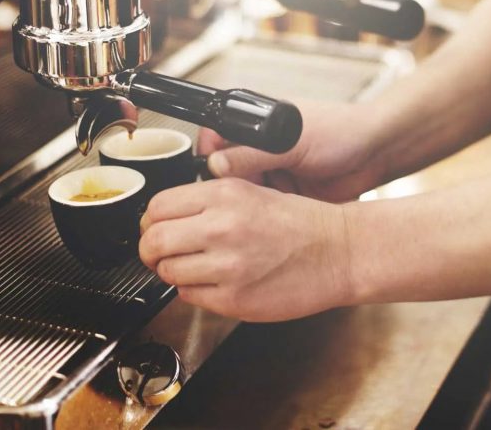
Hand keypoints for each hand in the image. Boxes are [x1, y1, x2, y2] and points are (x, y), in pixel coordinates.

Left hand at [138, 178, 354, 321]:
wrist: (339, 252)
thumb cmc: (302, 223)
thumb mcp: (253, 191)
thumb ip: (208, 201)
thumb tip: (166, 217)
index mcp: (224, 194)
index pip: (157, 207)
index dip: (151, 221)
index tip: (156, 228)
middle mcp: (222, 227)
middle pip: (153, 241)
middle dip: (151, 250)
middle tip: (160, 254)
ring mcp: (227, 266)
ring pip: (168, 272)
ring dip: (174, 273)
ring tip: (196, 268)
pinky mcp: (235, 299)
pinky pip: (190, 297)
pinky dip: (194, 292)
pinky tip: (215, 282)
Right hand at [199, 99, 388, 202]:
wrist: (376, 153)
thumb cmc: (340, 131)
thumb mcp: (292, 142)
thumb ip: (253, 154)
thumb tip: (216, 166)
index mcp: (255, 124)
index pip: (214, 140)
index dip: (209, 160)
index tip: (214, 179)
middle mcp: (259, 148)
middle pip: (225, 173)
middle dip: (231, 189)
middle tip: (242, 199)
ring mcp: (272, 172)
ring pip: (243, 195)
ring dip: (251, 204)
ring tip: (266, 207)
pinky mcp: (285, 196)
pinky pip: (265, 209)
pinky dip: (268, 215)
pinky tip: (276, 218)